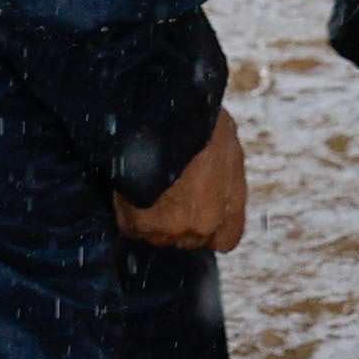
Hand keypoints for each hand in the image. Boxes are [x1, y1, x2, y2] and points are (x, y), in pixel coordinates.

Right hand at [114, 109, 247, 253]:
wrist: (168, 117)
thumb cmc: (202, 125)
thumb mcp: (229, 151)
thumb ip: (226, 183)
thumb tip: (217, 189)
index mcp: (228, 210)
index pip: (224, 241)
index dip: (211, 228)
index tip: (200, 214)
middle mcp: (201, 226)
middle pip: (188, 241)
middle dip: (181, 222)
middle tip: (170, 192)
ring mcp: (168, 229)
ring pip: (158, 236)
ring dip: (154, 219)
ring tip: (150, 185)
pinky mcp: (138, 223)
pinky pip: (131, 228)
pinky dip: (129, 213)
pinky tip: (132, 189)